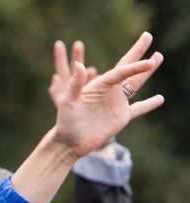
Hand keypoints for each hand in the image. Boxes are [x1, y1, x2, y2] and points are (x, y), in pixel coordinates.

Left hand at [52, 32, 162, 157]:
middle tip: (147, 36)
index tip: (148, 61)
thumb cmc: (65, 122)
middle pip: (128, 69)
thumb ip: (75, 84)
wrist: (69, 143)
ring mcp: (116, 103)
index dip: (135, 66)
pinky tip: (160, 98)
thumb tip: (79, 65)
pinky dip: (149, 104)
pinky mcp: (121, 117)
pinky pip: (138, 109)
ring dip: (147, 72)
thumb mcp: (68, 102)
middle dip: (138, 53)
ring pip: (136, 84)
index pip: (120, 72)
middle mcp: (109, 91)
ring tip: (159, 56)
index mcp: (98, 86)